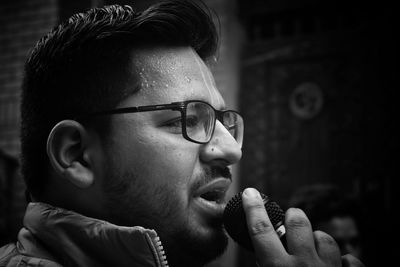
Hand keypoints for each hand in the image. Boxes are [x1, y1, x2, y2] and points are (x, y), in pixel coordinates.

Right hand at [241, 188, 364, 266]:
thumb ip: (264, 266)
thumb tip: (260, 256)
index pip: (262, 231)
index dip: (253, 208)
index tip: (250, 193)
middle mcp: (304, 265)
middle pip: (298, 222)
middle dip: (293, 216)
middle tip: (291, 219)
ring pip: (324, 237)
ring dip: (316, 239)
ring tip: (311, 247)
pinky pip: (350, 259)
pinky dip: (342, 260)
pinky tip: (336, 264)